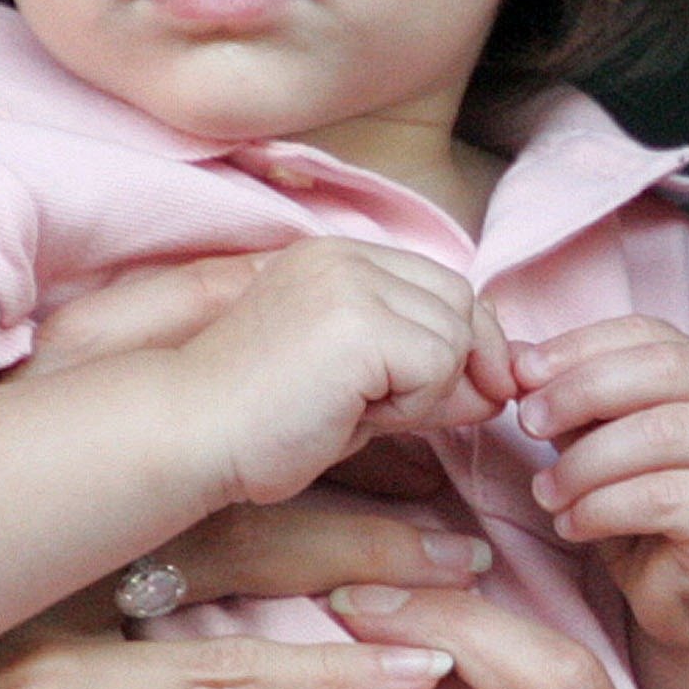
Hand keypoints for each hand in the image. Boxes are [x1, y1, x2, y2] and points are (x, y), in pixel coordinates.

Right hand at [0, 492, 500, 688]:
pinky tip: (406, 675)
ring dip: (370, 569)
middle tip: (470, 502)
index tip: (411, 451)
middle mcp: (51, 555)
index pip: (206, 466)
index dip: (316, 451)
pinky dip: (323, 679)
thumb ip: (92, 603)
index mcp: (45, 529)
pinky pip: (213, 683)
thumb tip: (186, 584)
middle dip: (367, 491)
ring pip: (242, 570)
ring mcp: (50, 622)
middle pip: (242, 499)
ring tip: (466, 575)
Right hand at [178, 239, 515, 508]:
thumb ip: (426, 376)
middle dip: (455, 365)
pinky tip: (356, 414)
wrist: (188, 434)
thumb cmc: (259, 425)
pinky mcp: (360, 320)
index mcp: (337, 258)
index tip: (464, 394)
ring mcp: (352, 280)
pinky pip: (438, 364)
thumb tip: (500, 386)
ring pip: (455, 334)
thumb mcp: (359, 392)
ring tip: (359, 411)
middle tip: (396, 412)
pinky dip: (415, 403)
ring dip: (426, 390)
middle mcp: (346, 254)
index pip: (443, 284)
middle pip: (461, 302)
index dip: (463, 341)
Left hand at [511, 317, 688, 653]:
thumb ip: (576, 401)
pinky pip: (661, 497)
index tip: (522, 371)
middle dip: (580, 391)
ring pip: (659, 434)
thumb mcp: (607, 446)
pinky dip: (602, 507)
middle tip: (528, 423)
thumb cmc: (652, 519)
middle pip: (660, 371)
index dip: (580, 346)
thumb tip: (514, 355)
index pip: (648, 334)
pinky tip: (573, 524)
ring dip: (584, 462)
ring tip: (547, 492)